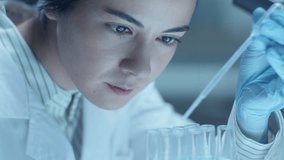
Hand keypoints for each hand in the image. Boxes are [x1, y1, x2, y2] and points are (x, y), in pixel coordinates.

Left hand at [236, 7, 283, 141]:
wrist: (247, 97)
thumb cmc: (255, 74)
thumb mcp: (257, 49)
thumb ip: (261, 33)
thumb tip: (261, 12)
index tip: (274, 12)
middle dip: (282, 29)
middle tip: (267, 22)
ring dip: (280, 39)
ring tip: (265, 31)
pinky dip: (279, 61)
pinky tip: (270, 51)